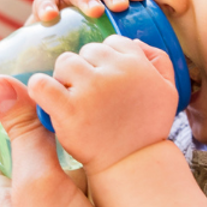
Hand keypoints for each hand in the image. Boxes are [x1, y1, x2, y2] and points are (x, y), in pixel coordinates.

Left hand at [0, 76, 139, 206]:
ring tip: (81, 95)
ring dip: (64, 133)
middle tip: (52, 76)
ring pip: (53, 163)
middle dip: (31, 115)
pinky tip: (108, 133)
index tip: (5, 76)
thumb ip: (23, 134)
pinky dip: (90, 154)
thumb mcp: (37, 186)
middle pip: (16, 150)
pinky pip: (83, 179)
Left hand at [26, 36, 177, 170]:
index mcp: (137, 63)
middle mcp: (115, 72)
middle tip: (90, 96)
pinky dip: (38, 88)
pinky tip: (45, 98)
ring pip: (65, 63)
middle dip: (86, 70)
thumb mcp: (168, 91)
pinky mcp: (70, 109)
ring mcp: (91, 89)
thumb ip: (158, 60)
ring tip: (74, 100)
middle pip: (87, 51)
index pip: (112, 43)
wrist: (132, 164)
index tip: (107, 82)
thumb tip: (136, 41)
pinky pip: (41, 84)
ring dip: (65, 78)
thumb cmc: (147, 129)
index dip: (106, 62)